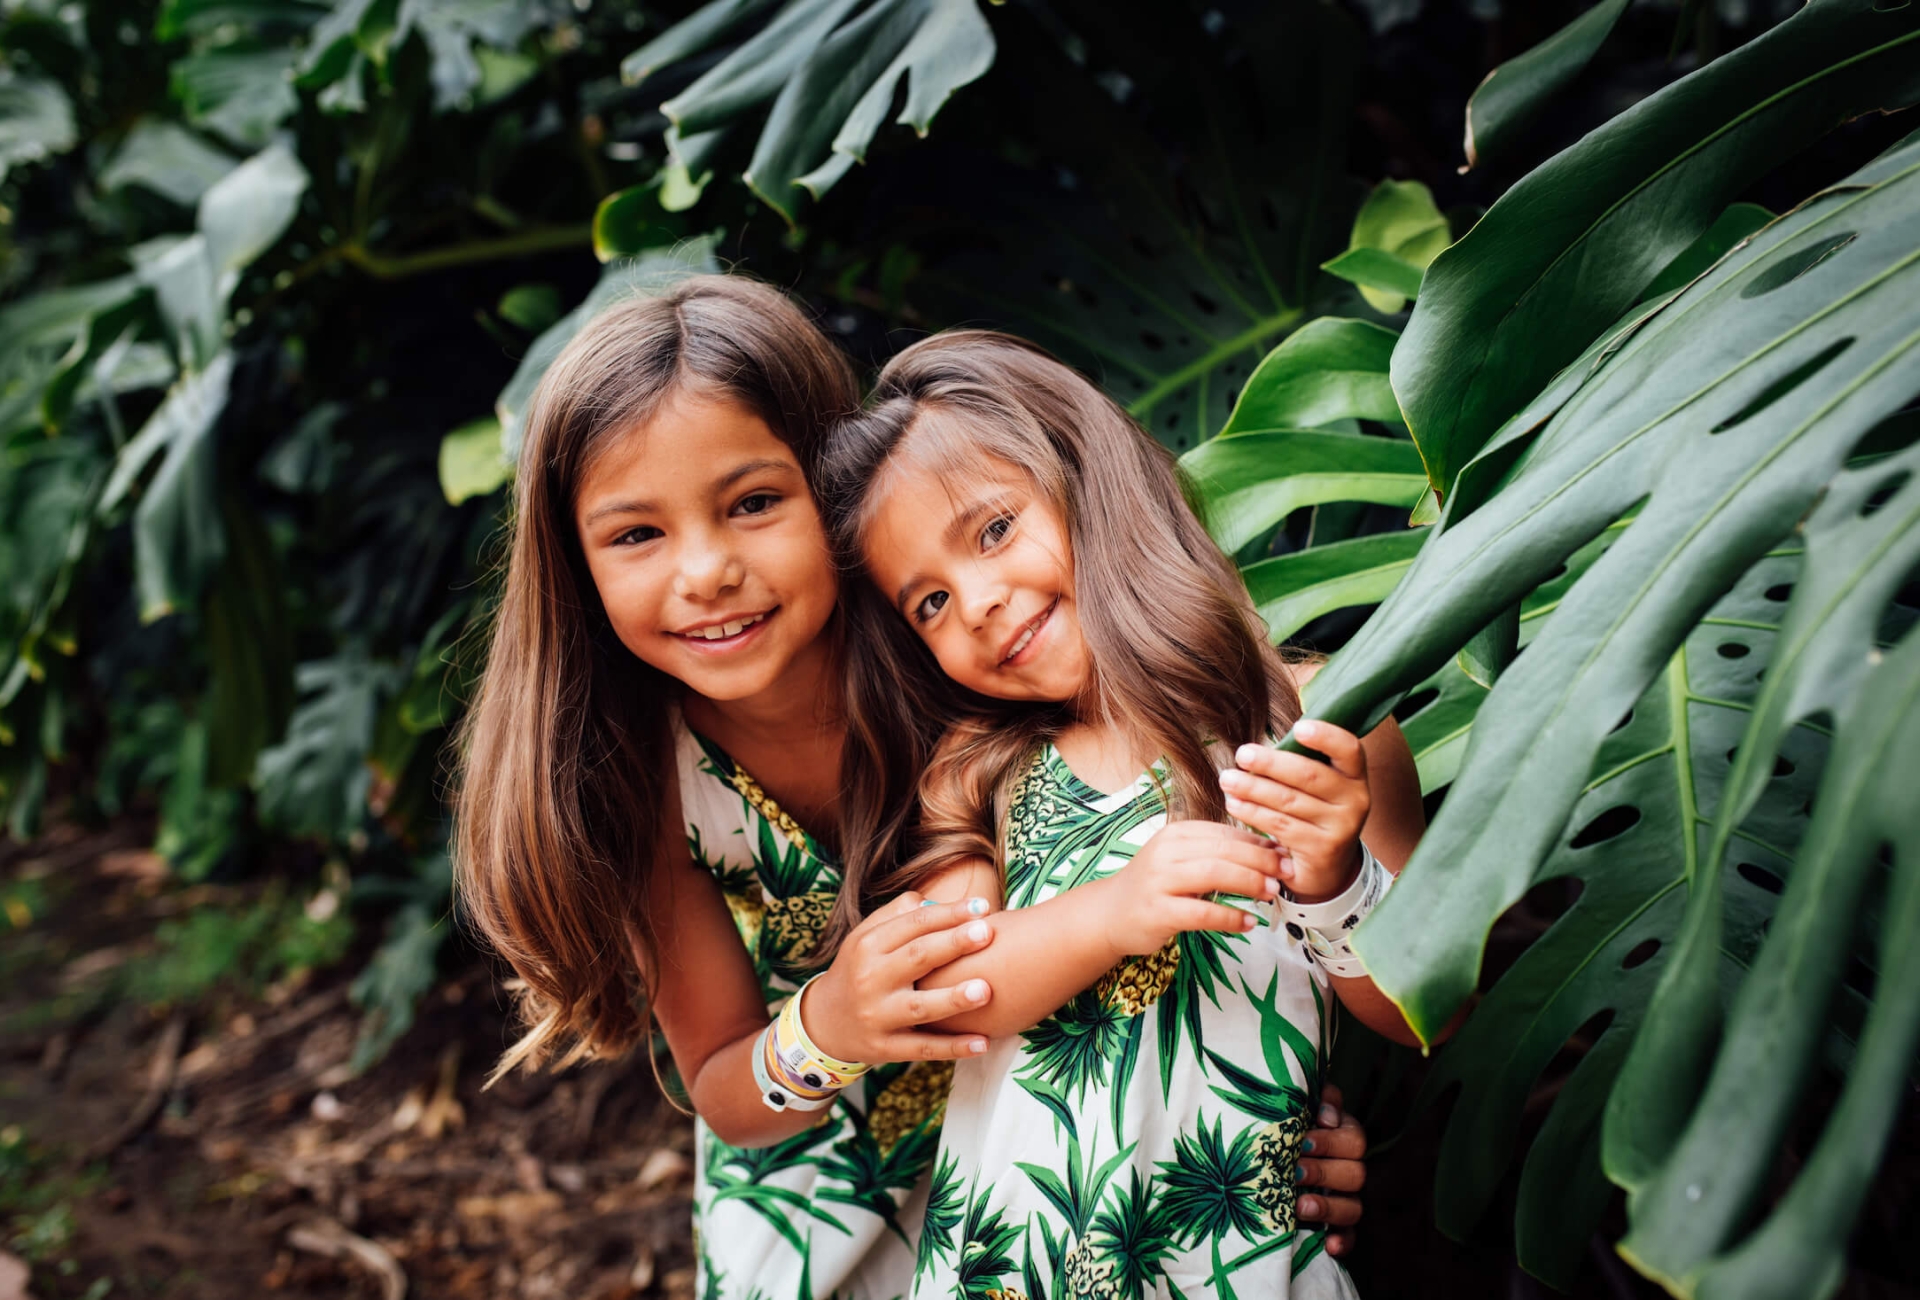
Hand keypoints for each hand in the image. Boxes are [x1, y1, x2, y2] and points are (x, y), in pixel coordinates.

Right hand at [802, 892, 999, 1063]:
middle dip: (954, 944)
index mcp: (869, 945)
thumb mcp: (864, 937)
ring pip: (920, 1006)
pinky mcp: (885, 1048)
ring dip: (954, 999)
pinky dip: (953, 1048)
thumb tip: (934, 901)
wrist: (823, 1022)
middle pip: (918, 957)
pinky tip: (983, 1043)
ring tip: (986, 990)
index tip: (982, 907)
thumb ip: (896, 915)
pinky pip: (923, 1048)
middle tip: (987, 932)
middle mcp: (871, 978)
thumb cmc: (858, 970)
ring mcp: (878, 1015)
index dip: (949, 913)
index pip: (913, 924)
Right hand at [1091, 821, 1285, 956]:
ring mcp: (1159, 881)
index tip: (1286, 854)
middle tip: (1286, 873)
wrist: (1111, 913)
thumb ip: (1219, 854)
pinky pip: (1202, 913)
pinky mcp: (1157, 911)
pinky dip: (1230, 917)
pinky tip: (1248, 923)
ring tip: (1272, 894)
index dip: (1259, 843)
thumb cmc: (1156, 886)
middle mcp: (1166, 852)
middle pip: (1224, 850)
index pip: (1226, 832)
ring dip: (1250, 883)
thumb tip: (1271, 850)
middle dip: (1261, 861)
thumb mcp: (1184, 860)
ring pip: (1214, 874)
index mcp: (1177, 834)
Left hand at [1219, 719, 1370, 903]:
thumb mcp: (1319, 787)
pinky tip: (1234, 803)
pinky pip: (1281, 825)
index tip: (1298, 727)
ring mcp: (1341, 827)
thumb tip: (1257, 748)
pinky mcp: (1322, 849)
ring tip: (1227, 779)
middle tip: (1242, 754)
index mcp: (1355, 776)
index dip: (1325, 736)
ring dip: (1253, 788)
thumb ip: (1301, 763)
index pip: (1349, 749)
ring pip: (1289, 801)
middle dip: (1271, 763)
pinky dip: (1253, 812)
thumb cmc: (1314, 812)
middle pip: (1309, 775)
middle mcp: (1355, 800)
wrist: (1328, 866)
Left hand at [1296, 1084, 1365, 1256]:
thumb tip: (1325, 1112)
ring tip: (1300, 1206)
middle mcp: (1349, 1169)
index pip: (1354, 1139)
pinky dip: (1342, 1242)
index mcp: (1344, 1138)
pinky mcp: (1337, 1227)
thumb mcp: (1295, 1106)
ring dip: (1328, 1207)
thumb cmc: (1282, 1125)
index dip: (1330, 1141)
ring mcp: (1345, 1200)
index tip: (1303, 1141)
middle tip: (1295, 1172)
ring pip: (1353, 1207)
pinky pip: (1349, 1237)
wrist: (1266, 1155)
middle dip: (1324, 1173)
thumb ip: (1313, 1099)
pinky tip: (1329, 1246)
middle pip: (1356, 1173)